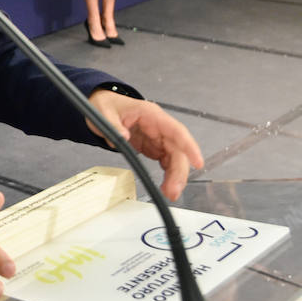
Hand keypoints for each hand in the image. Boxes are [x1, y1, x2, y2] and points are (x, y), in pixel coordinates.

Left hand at [85, 92, 203, 200]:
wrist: (104, 107)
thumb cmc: (107, 106)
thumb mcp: (104, 113)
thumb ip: (113, 125)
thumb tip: (122, 137)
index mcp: (151, 115)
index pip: (176, 130)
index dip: (189, 146)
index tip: (198, 162)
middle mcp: (160, 127)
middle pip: (178, 150)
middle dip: (179, 171)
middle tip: (173, 191)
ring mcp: (159, 138)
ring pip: (175, 159)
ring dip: (175, 177)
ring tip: (170, 194)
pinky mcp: (155, 147)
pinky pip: (167, 163)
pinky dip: (168, 176)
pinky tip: (166, 188)